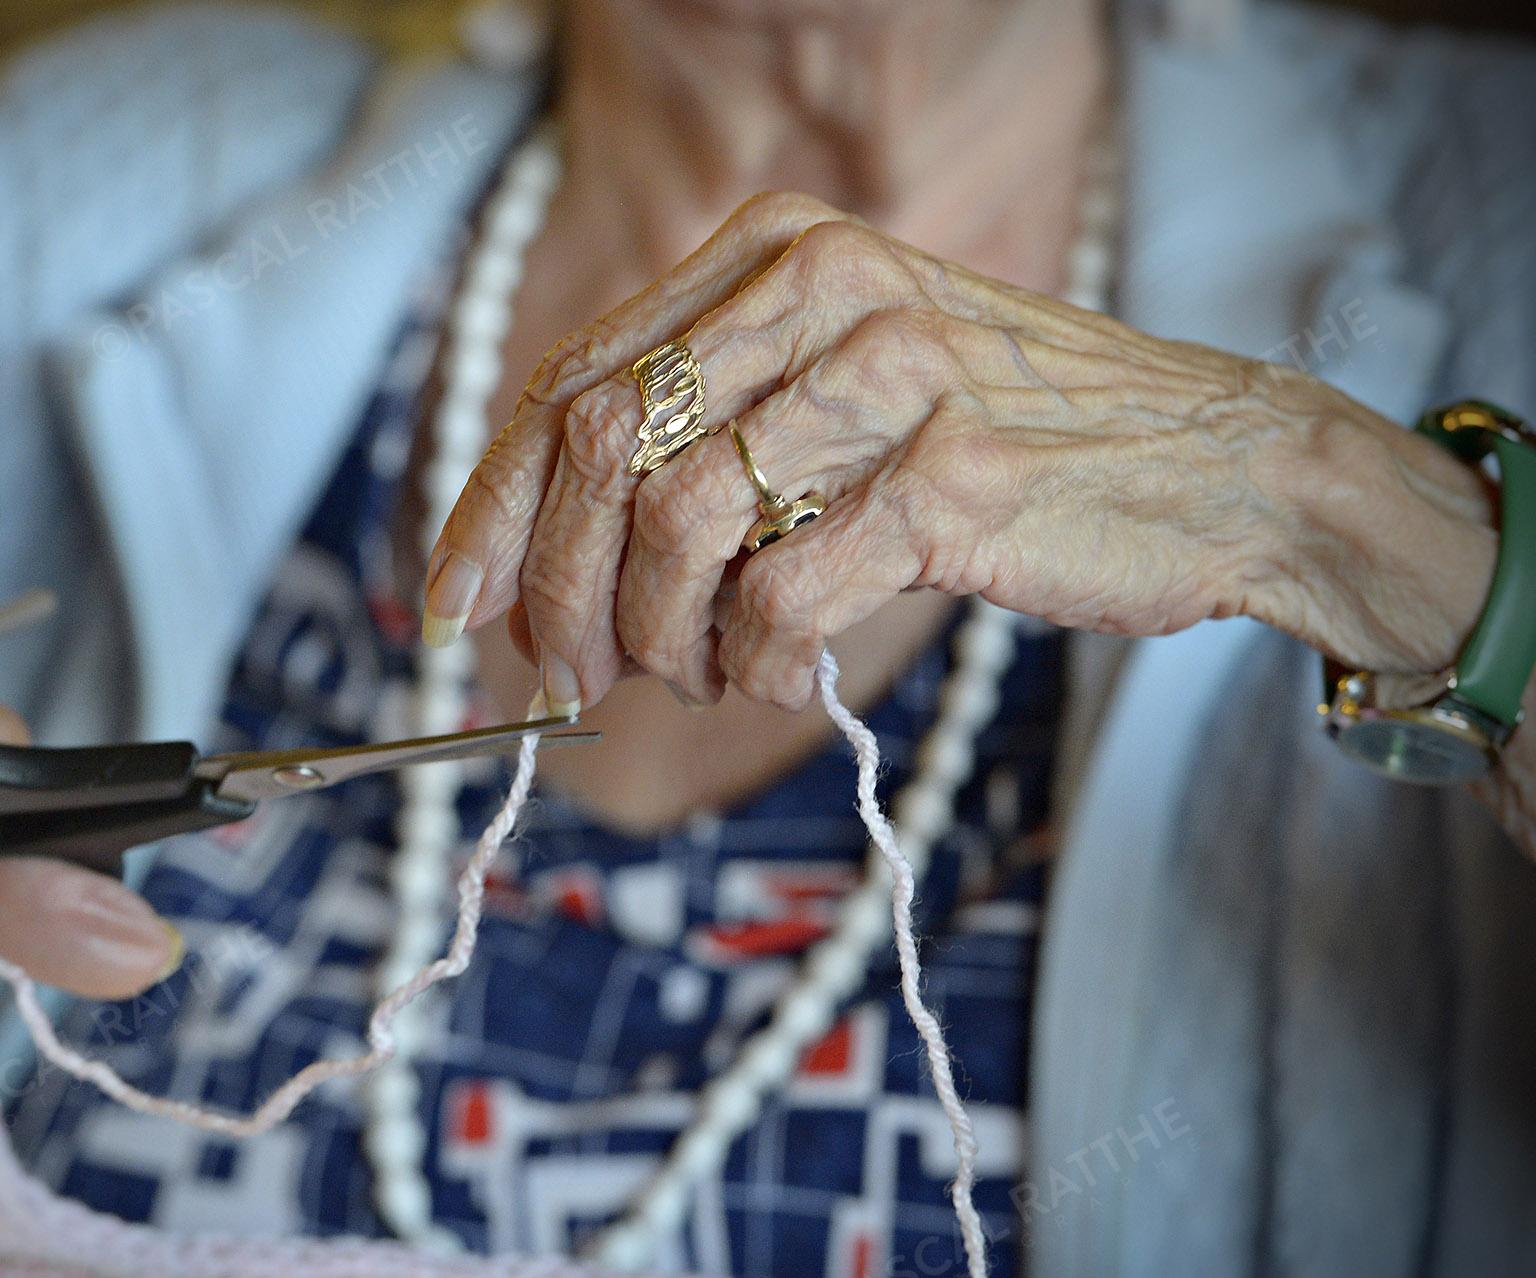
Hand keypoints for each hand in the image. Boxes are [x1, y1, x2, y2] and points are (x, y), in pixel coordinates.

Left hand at [423, 192, 1499, 713]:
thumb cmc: (1003, 445)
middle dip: (552, 591)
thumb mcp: (837, 400)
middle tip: (564, 679)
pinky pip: (781, 595)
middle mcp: (823, 285)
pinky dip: (755, 662)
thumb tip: (538, 565)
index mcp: (773, 252)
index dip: (489, 504)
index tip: (452, 605)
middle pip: (598, 447)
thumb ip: (704, 441)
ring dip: (658, 639)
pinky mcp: (955, 475)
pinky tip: (781, 671)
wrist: (1213, 467)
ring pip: (675, 529)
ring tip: (702, 672)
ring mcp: (893, 371)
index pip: (570, 378)